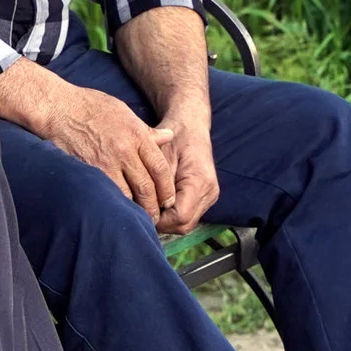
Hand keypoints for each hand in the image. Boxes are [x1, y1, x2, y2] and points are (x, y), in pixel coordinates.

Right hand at [39, 81, 178, 220]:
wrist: (58, 108)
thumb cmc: (91, 107)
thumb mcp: (125, 112)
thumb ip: (147, 131)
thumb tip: (169, 137)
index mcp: (136, 135)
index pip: (160, 169)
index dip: (167, 189)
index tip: (168, 200)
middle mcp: (123, 151)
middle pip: (146, 187)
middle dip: (153, 206)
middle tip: (155, 217)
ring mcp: (104, 163)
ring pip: (126, 195)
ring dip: (133, 209)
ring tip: (137, 218)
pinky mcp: (87, 171)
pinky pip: (105, 193)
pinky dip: (112, 204)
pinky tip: (115, 210)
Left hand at [152, 102, 219, 236]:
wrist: (190, 126)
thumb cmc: (174, 136)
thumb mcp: (159, 156)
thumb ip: (154, 183)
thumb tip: (142, 208)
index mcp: (199, 181)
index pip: (180, 215)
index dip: (158, 219)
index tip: (140, 211)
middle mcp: (209, 192)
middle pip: (184, 224)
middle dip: (161, 223)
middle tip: (141, 213)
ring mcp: (210, 196)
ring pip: (187, 224)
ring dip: (167, 221)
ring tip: (149, 208)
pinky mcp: (207, 197)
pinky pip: (189, 216)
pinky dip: (173, 216)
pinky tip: (159, 205)